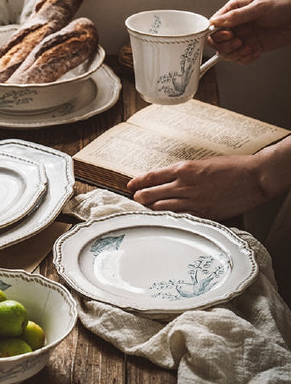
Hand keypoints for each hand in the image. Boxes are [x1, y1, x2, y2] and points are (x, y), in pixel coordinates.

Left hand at [127, 155, 266, 221]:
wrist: (253, 178)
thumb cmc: (231, 167)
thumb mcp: (202, 163)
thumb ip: (183, 172)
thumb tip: (168, 180)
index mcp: (184, 169)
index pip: (152, 176)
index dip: (138, 182)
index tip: (130, 186)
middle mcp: (184, 185)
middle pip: (151, 194)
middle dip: (140, 198)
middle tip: (135, 200)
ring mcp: (192, 201)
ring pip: (161, 208)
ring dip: (149, 210)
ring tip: (143, 211)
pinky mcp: (202, 214)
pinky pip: (178, 217)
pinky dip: (167, 218)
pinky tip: (161, 220)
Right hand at [207, 0, 290, 63]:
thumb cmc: (282, 6)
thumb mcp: (259, 7)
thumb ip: (237, 15)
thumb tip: (217, 21)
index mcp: (233, 11)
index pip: (213, 25)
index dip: (216, 33)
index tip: (228, 35)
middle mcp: (234, 26)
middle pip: (216, 42)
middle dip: (225, 46)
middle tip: (238, 42)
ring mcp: (240, 38)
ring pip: (225, 54)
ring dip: (236, 54)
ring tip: (249, 48)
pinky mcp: (247, 48)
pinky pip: (238, 60)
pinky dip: (245, 59)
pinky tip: (256, 52)